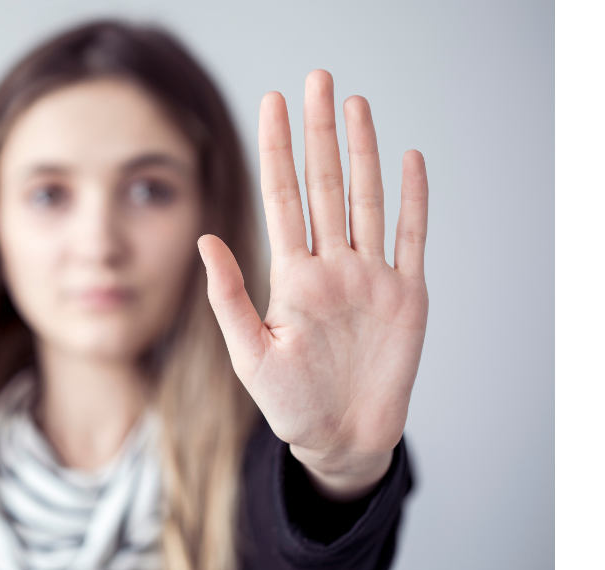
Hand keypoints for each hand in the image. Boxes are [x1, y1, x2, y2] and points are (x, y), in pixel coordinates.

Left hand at [198, 70, 428, 501]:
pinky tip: (409, 160)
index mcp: (292, 276)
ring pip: (366, 199)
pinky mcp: (407, 296)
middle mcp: (332, 266)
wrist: (342, 439)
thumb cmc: (290, 403)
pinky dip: (413, 200)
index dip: (279, 150)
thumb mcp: (250, 353)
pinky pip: (412, 237)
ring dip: (363, 152)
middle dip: (320, 133)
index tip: (273, 103)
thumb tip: (204, 239)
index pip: (283, 198)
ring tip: (355, 105)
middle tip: (317, 80)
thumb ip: (229, 296)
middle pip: (325, 185)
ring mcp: (371, 277)